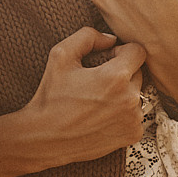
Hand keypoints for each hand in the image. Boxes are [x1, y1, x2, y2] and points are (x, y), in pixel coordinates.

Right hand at [0, 28, 146, 176]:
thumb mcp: (58, 57)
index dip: (123, 51)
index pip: (139, 50)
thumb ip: (86, 37)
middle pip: (140, 73)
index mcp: (116, 77)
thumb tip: (108, 36)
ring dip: (123, 93)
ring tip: (93, 99)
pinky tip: (96, 115)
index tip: (107, 57)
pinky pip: (135, 116)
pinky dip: (122, 113)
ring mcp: (132, 121)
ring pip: (139, 95)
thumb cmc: (45, 96)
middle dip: (122, 72)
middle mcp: (130, 100)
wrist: (37, 140)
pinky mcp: (129, 138)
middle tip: (95, 78)